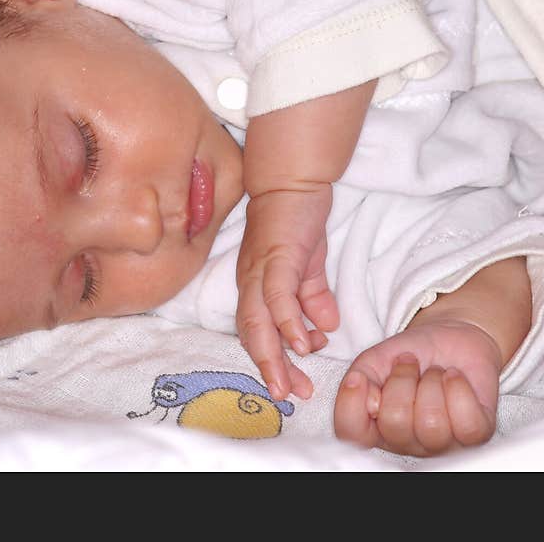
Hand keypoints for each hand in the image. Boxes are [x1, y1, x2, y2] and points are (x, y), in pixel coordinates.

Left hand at [235, 184, 339, 399]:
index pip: (258, 332)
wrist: (292, 179)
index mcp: (257, 287)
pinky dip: (287, 322)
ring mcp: (260, 270)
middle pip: (253, 335)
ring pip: (259, 322)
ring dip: (274, 356)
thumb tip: (325, 326)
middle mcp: (251, 283)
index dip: (270, 361)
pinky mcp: (276, 257)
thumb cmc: (295, 221)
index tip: (288, 388)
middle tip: (289, 396)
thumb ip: (313, 296)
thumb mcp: (309, 265)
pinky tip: (303, 344)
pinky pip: (277, 296)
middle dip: (271, 369)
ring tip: (292, 383)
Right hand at [334, 320, 500, 455]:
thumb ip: (359, 379)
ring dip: (431, 383)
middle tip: (409, 365)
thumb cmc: (411, 353)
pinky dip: (458, 389)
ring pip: (432, 425)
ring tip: (434, 373)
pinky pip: (466, 423)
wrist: (451, 337)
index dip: (352, 405)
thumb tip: (368, 401)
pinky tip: (453, 378)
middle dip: (402, 381)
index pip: (351, 435)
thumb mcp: (373, 360)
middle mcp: (405, 442)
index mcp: (374, 427)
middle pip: (395, 425)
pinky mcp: (476, 434)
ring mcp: (441, 443)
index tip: (361, 378)